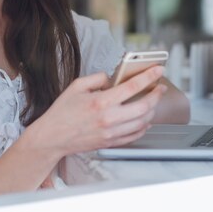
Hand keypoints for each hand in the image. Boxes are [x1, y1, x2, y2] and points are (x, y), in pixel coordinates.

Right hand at [28, 66, 166, 157]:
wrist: (52, 137)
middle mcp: (109, 119)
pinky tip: (145, 119)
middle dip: (156, 95)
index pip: (132, 87)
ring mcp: (111, 133)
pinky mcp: (111, 142)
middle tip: (159, 87)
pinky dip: (144, 126)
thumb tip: (112, 78)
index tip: (158, 70)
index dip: (149, 77)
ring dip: (152, 111)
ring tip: (153, 101)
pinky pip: (134, 135)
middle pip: (144, 107)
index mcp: (101, 102)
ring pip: (143, 122)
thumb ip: (98, 78)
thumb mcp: (77, 86)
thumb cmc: (62, 112)